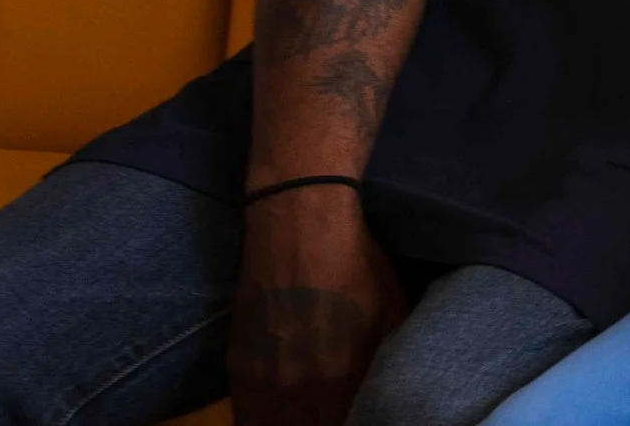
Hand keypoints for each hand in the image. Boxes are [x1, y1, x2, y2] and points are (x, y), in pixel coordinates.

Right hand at [228, 186, 405, 425]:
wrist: (298, 224)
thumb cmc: (355, 263)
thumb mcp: (391, 310)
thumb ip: (389, 360)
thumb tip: (390, 392)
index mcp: (342, 378)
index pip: (346, 425)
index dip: (352, 422)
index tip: (354, 417)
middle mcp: (300, 388)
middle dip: (323, 425)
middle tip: (329, 416)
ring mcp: (264, 379)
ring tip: (303, 419)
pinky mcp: (238, 365)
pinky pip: (245, 414)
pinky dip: (259, 419)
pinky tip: (271, 417)